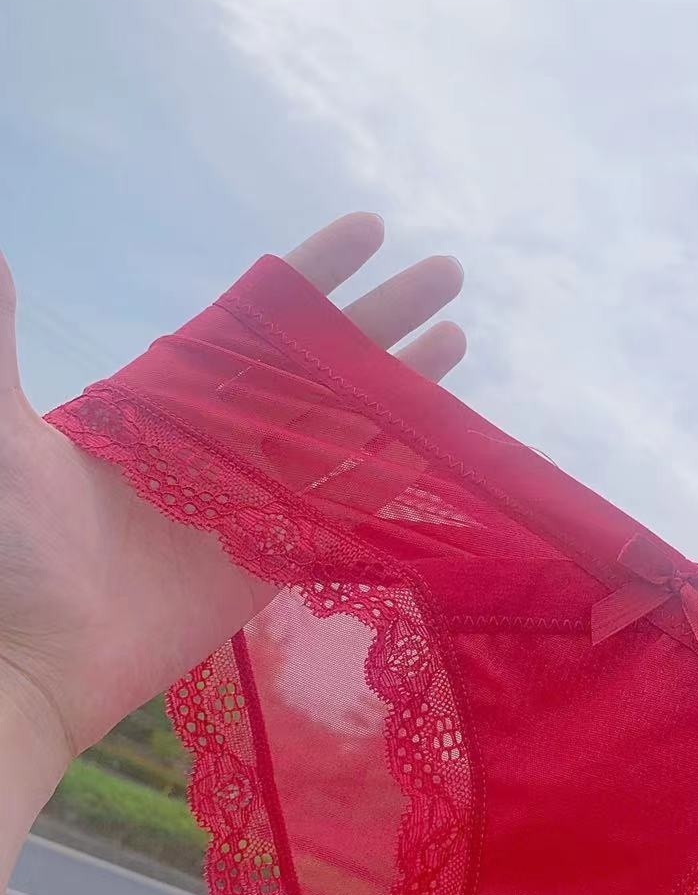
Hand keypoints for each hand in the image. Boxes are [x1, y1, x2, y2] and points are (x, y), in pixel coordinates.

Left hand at [0, 214, 465, 774]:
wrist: (34, 663)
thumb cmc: (10, 553)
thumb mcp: (2, 438)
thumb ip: (1, 348)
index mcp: (166, 402)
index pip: (256, 321)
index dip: (313, 277)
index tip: (368, 231)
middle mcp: (219, 442)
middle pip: (319, 368)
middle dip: (381, 319)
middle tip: (446, 273)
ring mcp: (252, 501)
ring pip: (343, 430)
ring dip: (399, 387)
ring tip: (455, 339)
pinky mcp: (271, 559)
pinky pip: (343, 508)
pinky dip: (389, 475)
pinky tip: (436, 440)